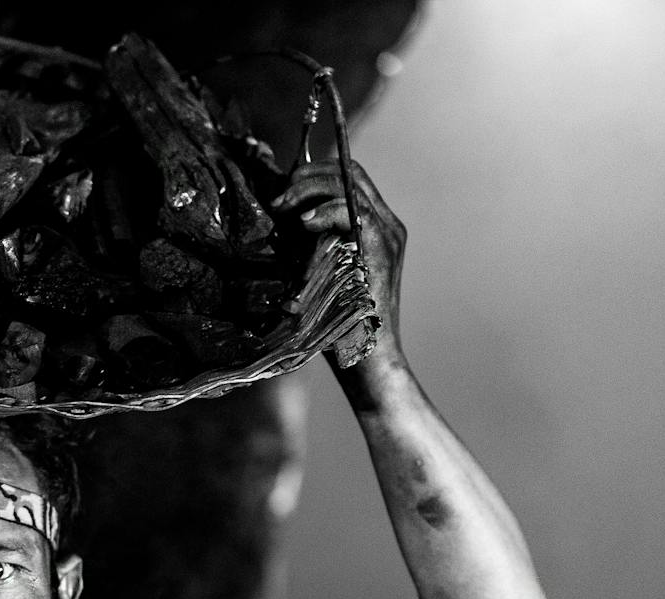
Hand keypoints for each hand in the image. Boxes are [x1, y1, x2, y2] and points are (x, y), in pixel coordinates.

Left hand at [271, 159, 407, 359]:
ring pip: (352, 183)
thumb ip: (306, 244)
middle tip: (278, 198)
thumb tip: (277, 219)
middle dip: (308, 175)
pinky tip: (303, 224)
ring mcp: (388, 234)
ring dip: (311, 188)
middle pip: (350, 171)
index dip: (313, 174)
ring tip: (283, 207)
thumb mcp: (316, 273)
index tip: (281, 193)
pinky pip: (355, 210)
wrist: (367, 360)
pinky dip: (325, 210)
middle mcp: (387, 225)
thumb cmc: (336, 325)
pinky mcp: (382, 248)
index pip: (348, 178)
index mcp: (375, 227)